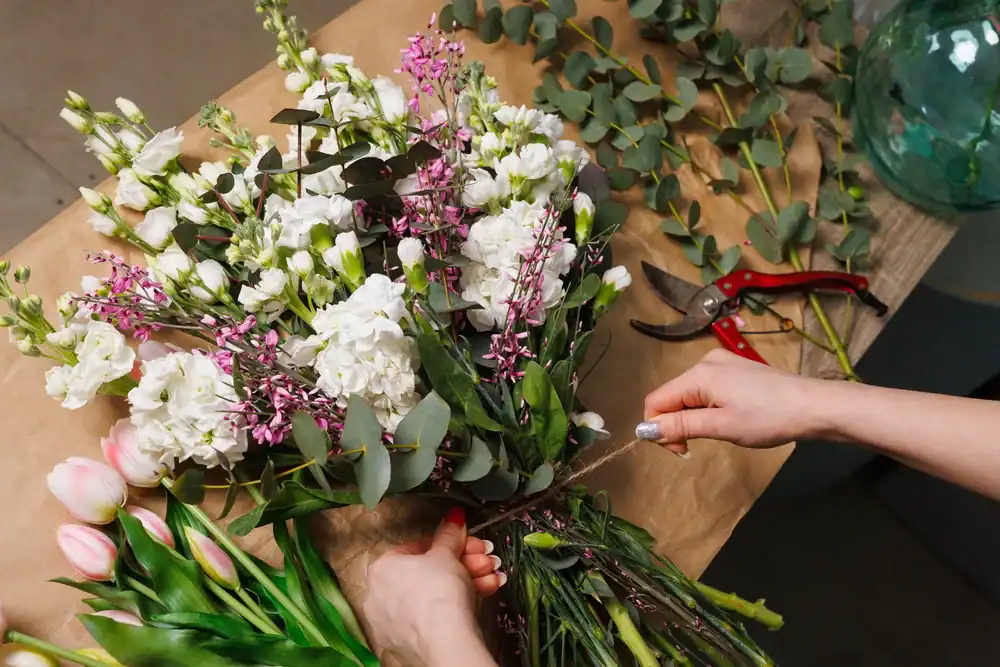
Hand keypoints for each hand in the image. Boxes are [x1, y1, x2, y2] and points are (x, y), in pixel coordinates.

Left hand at [363, 507, 504, 666]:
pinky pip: (433, 618)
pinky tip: (484, 594)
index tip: (466, 543)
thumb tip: (453, 516)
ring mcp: (392, 624)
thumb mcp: (447, 554)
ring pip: (433, 596)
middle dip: (463, 564)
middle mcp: (379, 597)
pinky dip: (456, 606)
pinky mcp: (407, 645)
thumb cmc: (438, 592)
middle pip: (427, 573)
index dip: (447, 544)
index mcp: (382, 568)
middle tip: (484, 559)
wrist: (445, 642)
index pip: (416, 548)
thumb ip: (449, 533)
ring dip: (467, 582)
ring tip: (491, 578)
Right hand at [637, 349, 824, 454]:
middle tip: (696, 448)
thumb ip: (679, 426)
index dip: (658, 428)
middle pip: (672, 396)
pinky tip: (730, 417)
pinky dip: (708, 407)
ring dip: (693, 417)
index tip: (679, 451)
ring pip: (689, 394)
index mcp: (697, 374)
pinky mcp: (737, 369)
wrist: (814, 406)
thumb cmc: (767, 418)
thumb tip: (644, 430)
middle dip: (676, 423)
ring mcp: (722, 363)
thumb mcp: (720, 426)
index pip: (656, 401)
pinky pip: (707, 388)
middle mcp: (705, 362)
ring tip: (721, 431)